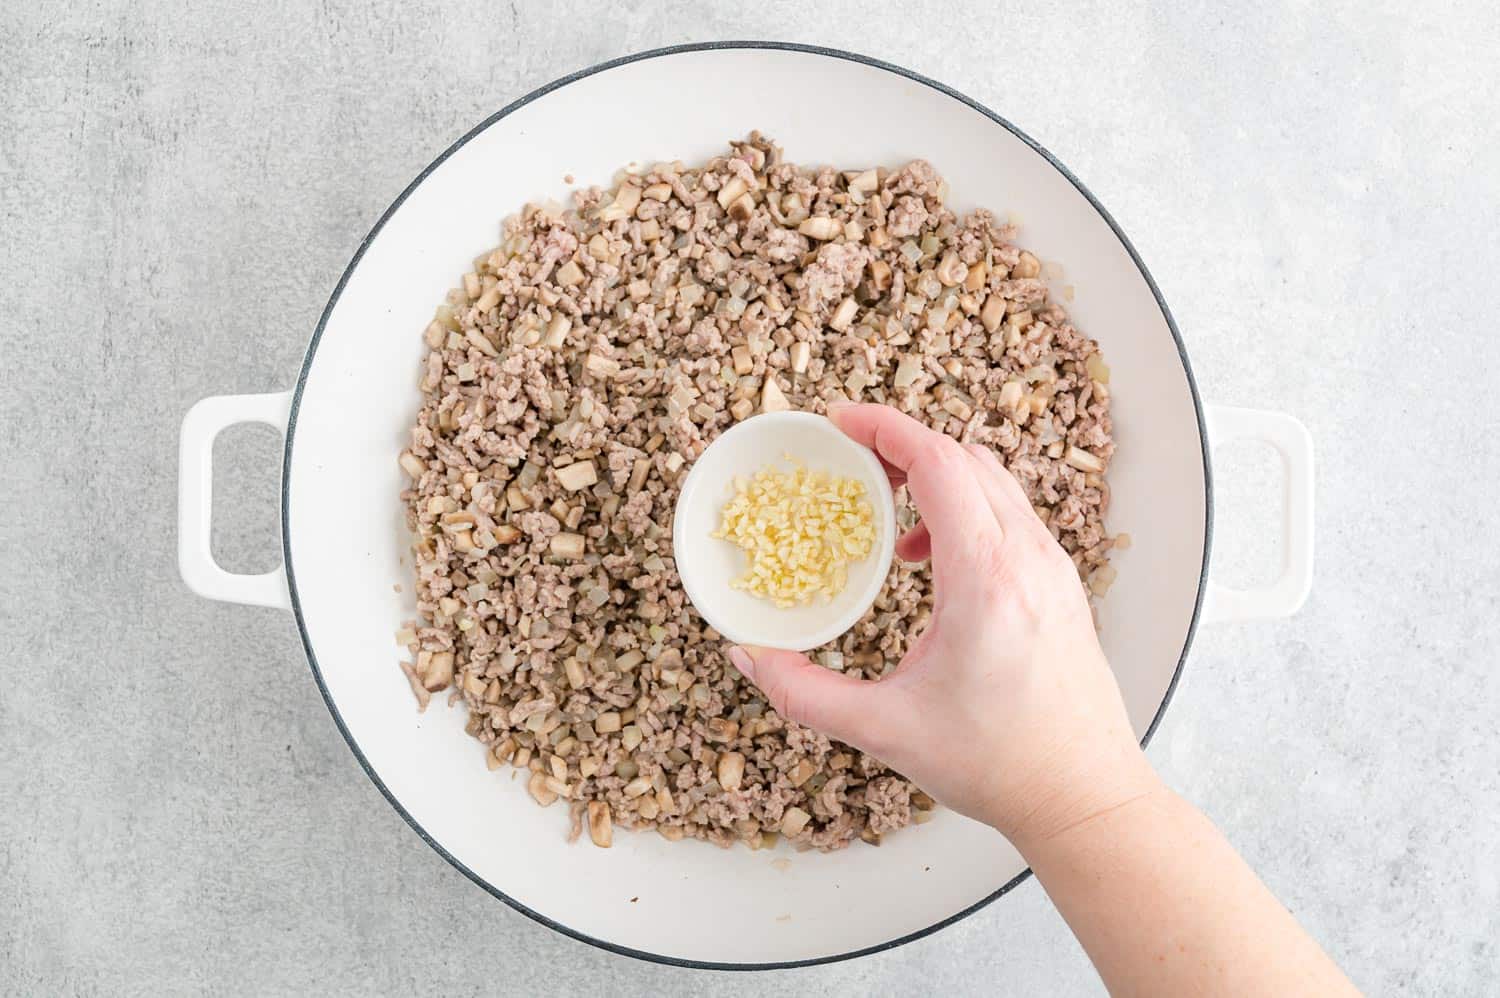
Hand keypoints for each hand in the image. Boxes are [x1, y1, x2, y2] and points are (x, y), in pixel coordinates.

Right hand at [726, 403, 1158, 844]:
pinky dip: (965, 509)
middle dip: (902, 446)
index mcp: (986, 577)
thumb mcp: (885, 729)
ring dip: (937, 478)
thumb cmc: (998, 764)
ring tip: (886, 514)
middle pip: (966, 458)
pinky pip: (1010, 515)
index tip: (840, 422)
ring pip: (994, 482)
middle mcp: (1028, 557)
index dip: (885, 428)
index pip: (940, 463)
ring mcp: (1052, 568)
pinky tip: (930, 561)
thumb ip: (804, 693)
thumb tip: (748, 657)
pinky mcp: (1061, 585)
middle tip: (850, 461)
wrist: (1084, 794)